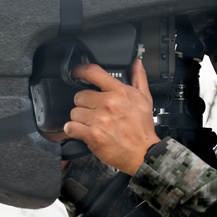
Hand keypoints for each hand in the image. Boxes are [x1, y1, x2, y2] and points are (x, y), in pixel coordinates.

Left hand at [63, 58, 159, 174]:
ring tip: (91, 123)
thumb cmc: (142, 128)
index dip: (80, 70)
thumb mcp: (145, 99)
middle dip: (84, 103)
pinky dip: (73, 130)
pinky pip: (71, 127)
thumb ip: (139, 78)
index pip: (93, 73)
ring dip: (79, 118)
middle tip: (93, 111)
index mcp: (119, 92)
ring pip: (74, 112)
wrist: (143, 152)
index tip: (75, 72)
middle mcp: (108, 103)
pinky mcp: (92, 135)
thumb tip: (136, 63)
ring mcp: (99, 119)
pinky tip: (82, 131)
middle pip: (79, 95)